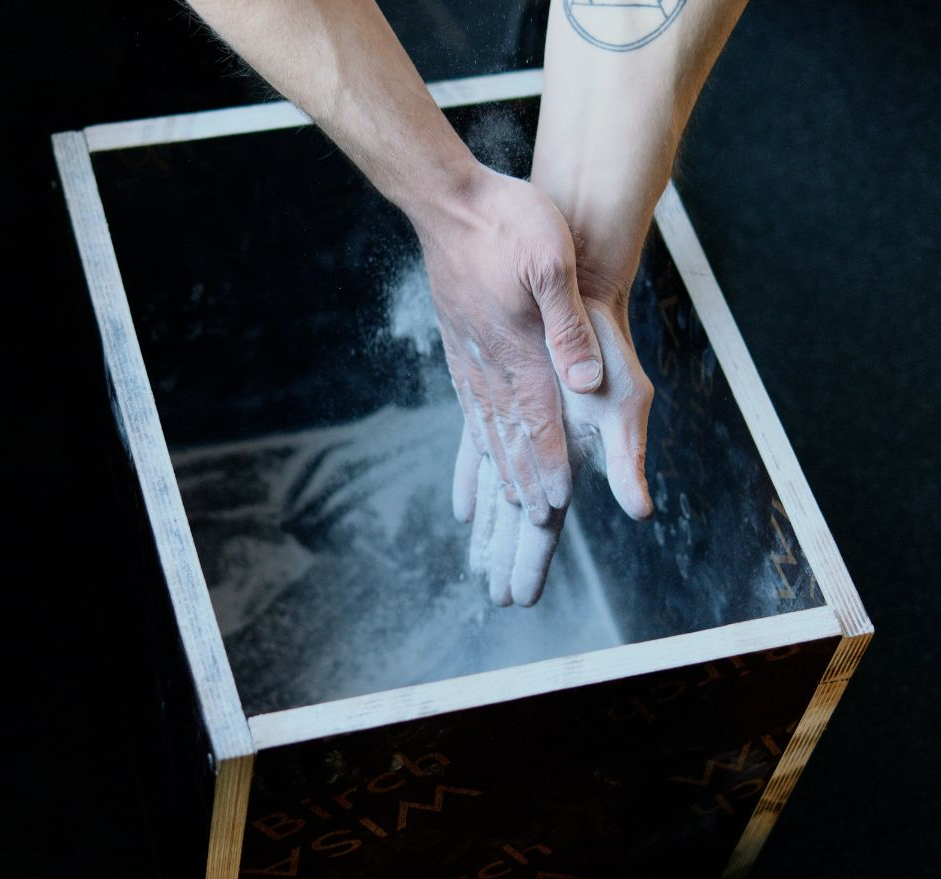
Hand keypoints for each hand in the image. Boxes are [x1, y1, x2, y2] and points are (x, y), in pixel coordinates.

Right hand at [415, 166, 606, 526]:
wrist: (450, 202)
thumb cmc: (508, 222)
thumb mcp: (551, 262)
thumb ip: (568, 326)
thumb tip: (584, 383)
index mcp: (519, 348)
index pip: (538, 421)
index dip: (550, 463)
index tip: (557, 503)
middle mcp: (491, 363)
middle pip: (510, 435)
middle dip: (524, 479)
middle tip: (533, 520)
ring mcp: (470, 355)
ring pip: (486, 425)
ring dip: (499, 466)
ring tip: (506, 498)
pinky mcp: (458, 344)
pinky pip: (467, 403)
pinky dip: (474, 435)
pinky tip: (477, 446)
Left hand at [453, 298, 653, 605]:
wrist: (579, 295)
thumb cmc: (607, 350)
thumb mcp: (623, 405)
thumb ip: (628, 460)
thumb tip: (641, 513)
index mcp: (567, 464)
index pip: (544, 529)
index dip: (530, 564)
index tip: (518, 600)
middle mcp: (543, 455)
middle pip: (517, 522)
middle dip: (507, 558)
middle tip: (496, 598)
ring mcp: (521, 433)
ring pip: (498, 495)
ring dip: (490, 530)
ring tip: (479, 566)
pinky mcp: (501, 406)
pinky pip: (477, 456)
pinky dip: (470, 482)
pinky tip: (464, 507)